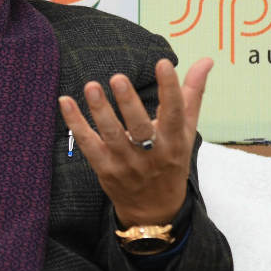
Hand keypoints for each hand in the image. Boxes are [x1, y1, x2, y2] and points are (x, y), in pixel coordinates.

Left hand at [58, 57, 212, 226]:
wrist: (154, 210)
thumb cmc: (171, 160)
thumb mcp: (186, 131)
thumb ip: (192, 94)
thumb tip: (205, 60)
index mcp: (174, 142)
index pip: (174, 113)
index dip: (170, 89)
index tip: (164, 64)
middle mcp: (151, 154)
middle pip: (140, 128)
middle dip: (129, 103)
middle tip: (118, 77)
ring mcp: (126, 163)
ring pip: (111, 136)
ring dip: (100, 111)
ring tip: (91, 86)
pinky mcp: (105, 169)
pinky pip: (88, 144)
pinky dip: (75, 124)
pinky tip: (65, 102)